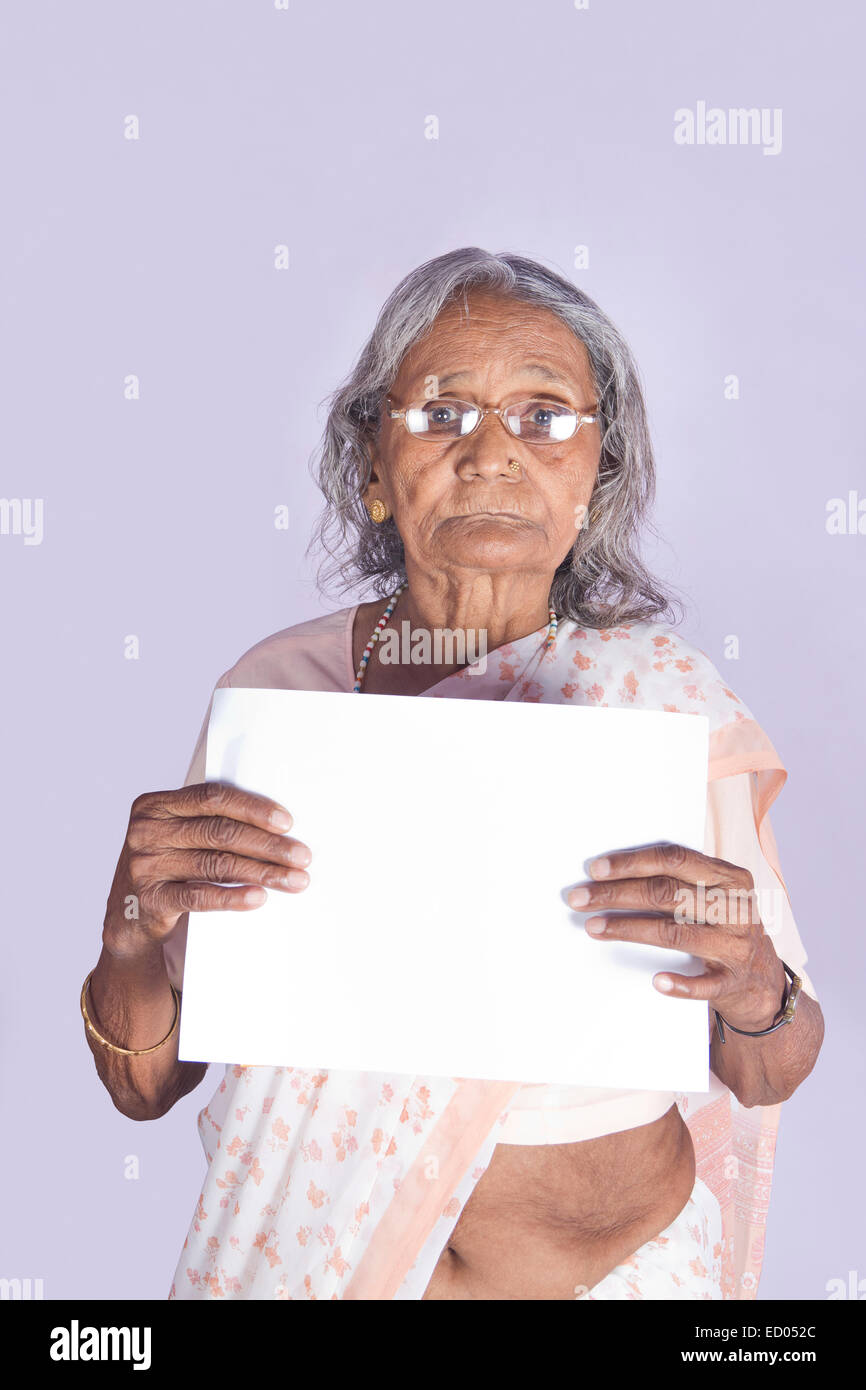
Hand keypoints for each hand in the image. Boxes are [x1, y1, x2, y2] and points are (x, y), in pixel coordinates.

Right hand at [103, 782, 311, 959]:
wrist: (127, 919)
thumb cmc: (167, 867)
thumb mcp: (177, 836)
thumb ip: (209, 822)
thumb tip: (278, 826)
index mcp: (155, 805)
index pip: (212, 798)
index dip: (253, 809)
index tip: (287, 823)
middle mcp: (146, 831)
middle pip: (220, 832)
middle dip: (268, 845)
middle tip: (302, 857)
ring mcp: (144, 865)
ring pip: (216, 864)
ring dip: (262, 872)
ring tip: (293, 880)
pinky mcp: (150, 900)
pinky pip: (199, 896)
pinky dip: (233, 897)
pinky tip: (259, 898)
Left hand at [567, 842, 786, 1031]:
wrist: (762, 981)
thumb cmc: (723, 927)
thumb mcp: (714, 895)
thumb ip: (678, 881)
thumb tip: (610, 874)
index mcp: (730, 878)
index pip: (675, 860)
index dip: (632, 862)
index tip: (595, 868)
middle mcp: (735, 908)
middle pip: (667, 894)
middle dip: (617, 894)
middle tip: (579, 898)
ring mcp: (736, 945)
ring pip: (674, 933)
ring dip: (629, 930)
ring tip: (593, 927)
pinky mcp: (733, 981)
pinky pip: (703, 985)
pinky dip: (679, 984)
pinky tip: (655, 980)